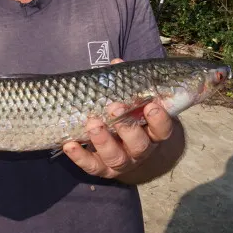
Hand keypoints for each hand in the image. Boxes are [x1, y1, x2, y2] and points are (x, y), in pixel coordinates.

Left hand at [62, 58, 176, 179]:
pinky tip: (69, 144)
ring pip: (116, 157)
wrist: (118, 145)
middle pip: (139, 144)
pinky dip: (80, 156)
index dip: (159, 119)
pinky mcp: (101, 169)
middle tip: (114, 108)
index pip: (162, 129)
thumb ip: (124, 83)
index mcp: (151, 132)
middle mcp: (139, 150)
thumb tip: (116, 63)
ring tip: (92, 123)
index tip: (151, 105)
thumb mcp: (129, 100)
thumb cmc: (126, 115)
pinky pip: (91, 166)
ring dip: (103, 140)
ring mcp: (121, 162)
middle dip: (127, 126)